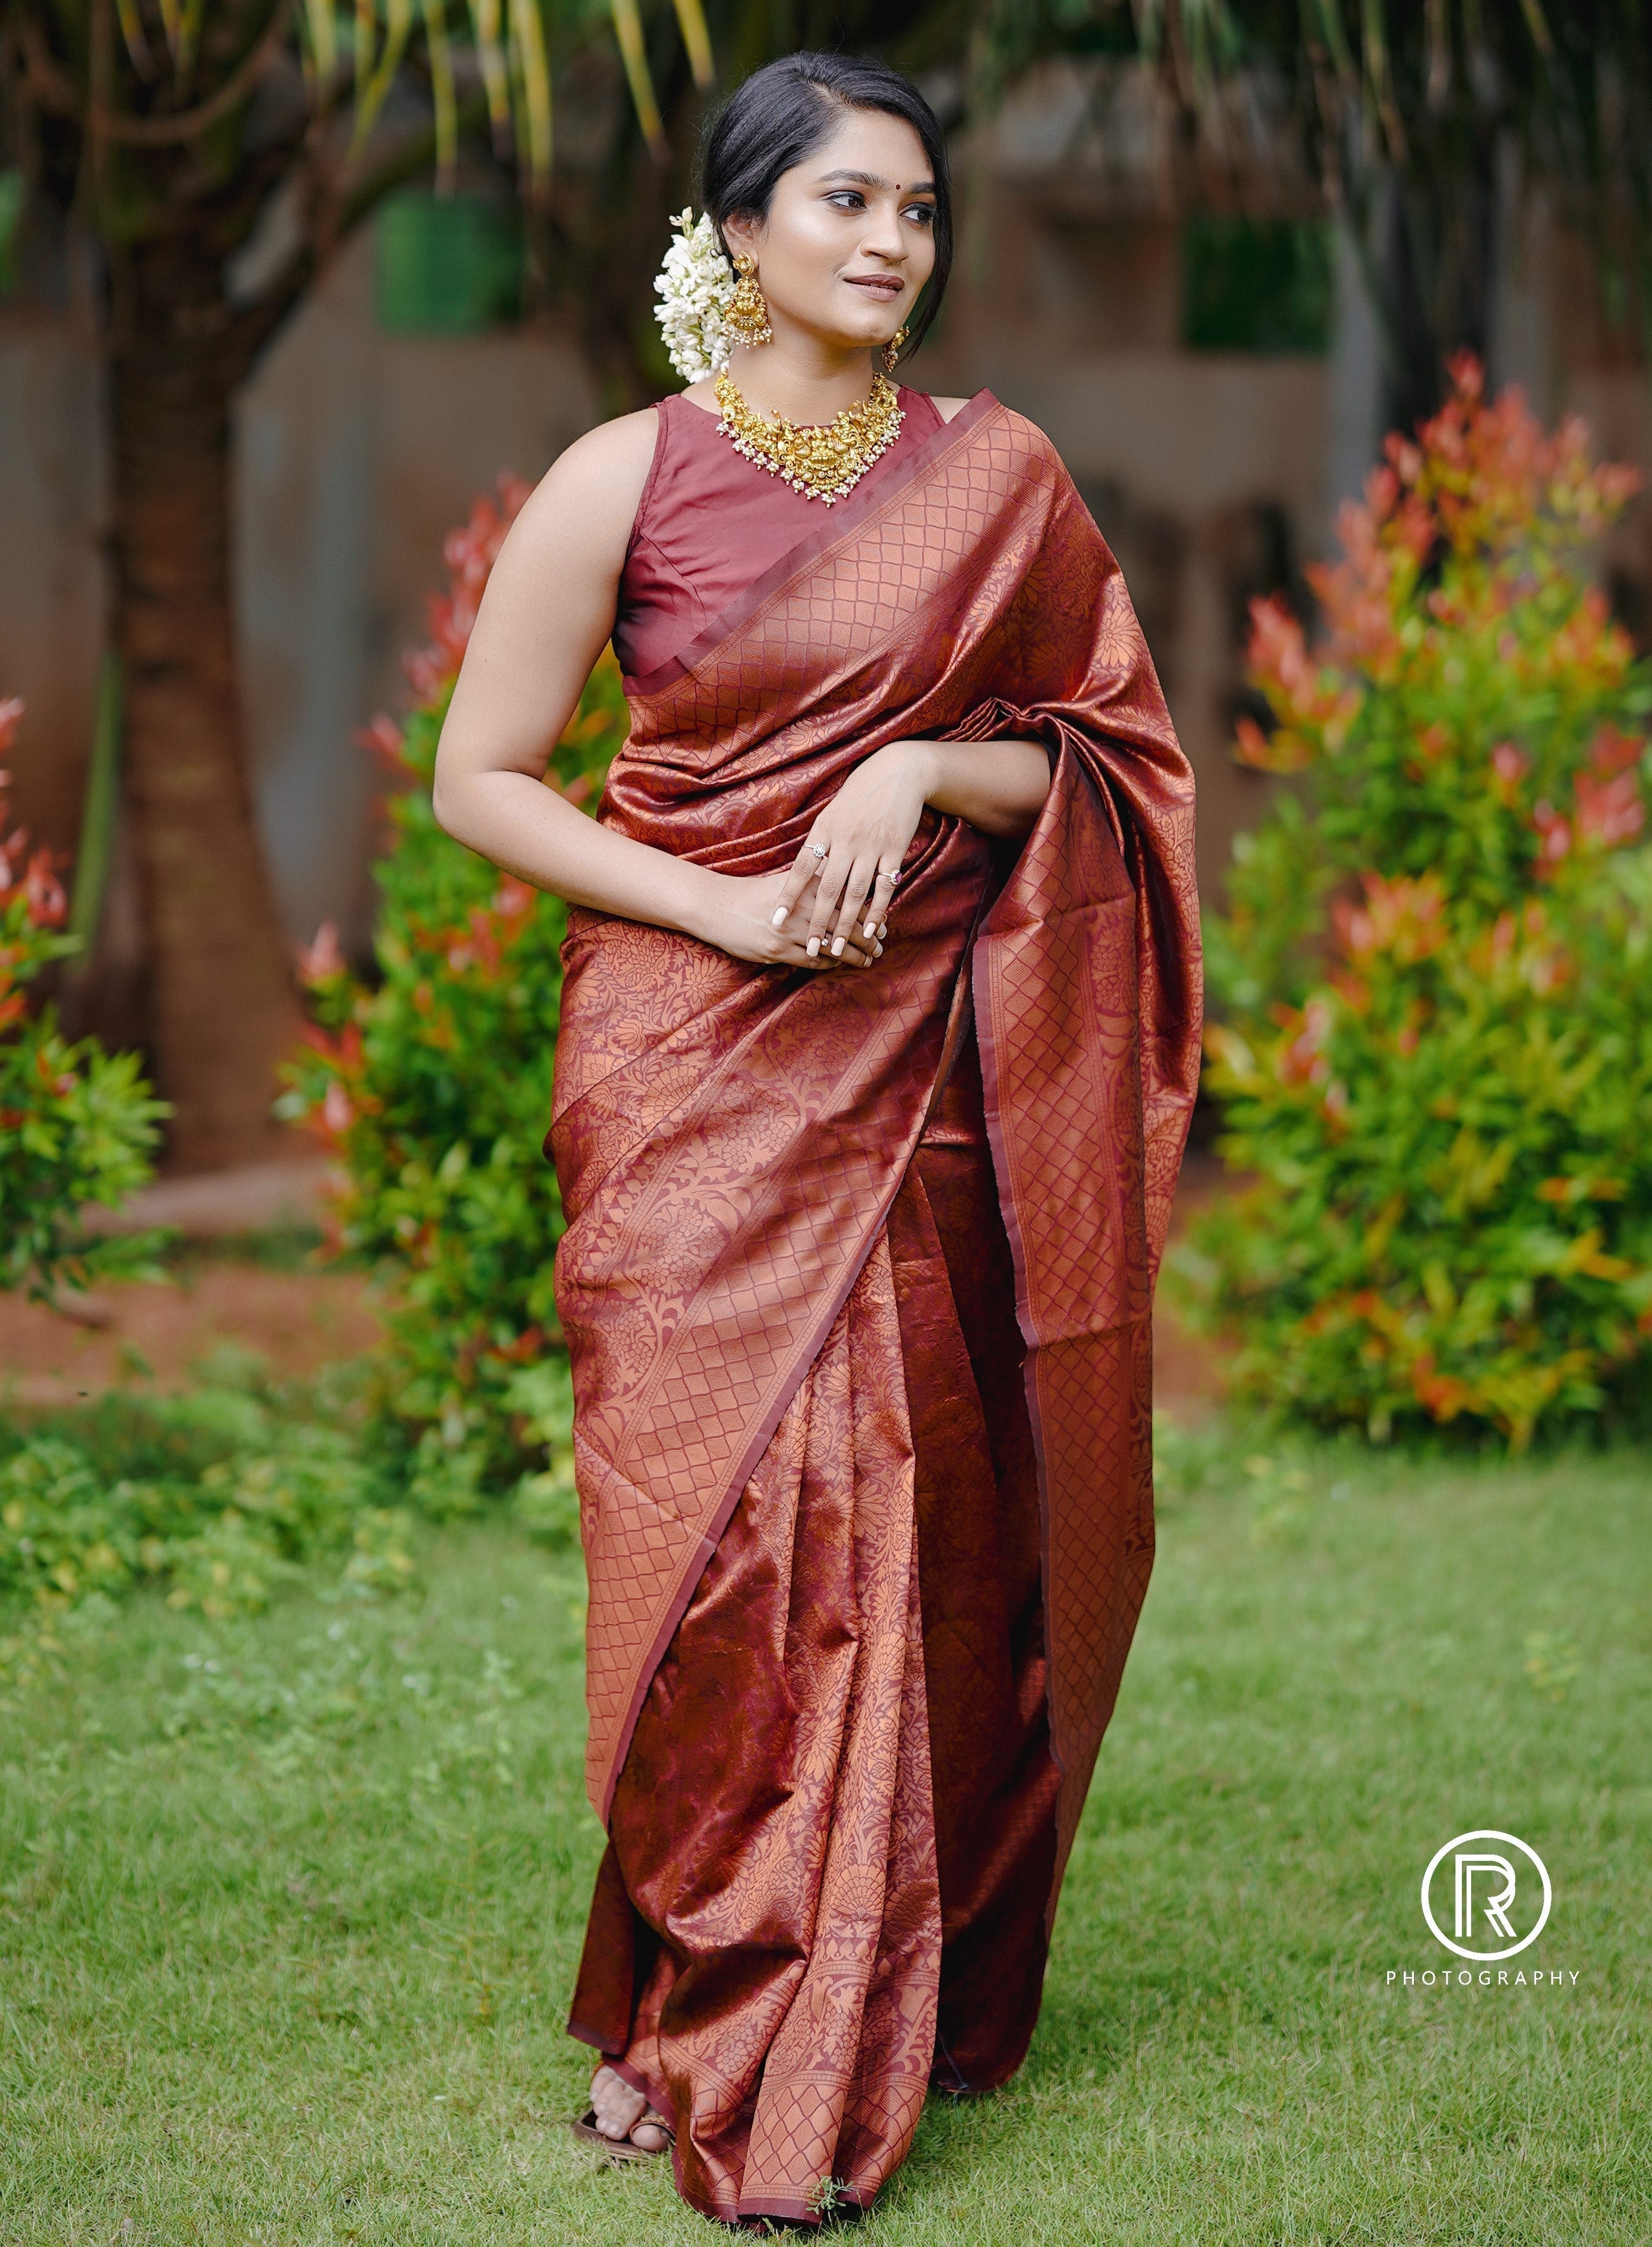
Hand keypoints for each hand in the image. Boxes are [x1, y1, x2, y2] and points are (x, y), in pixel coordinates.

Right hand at [689, 866, 883, 970]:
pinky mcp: (777, 950)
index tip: (883, 924)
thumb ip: (817, 880)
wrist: (718, 906)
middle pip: (847, 925)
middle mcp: (802, 906)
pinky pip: (812, 961)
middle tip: (881, 945)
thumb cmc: (756, 893)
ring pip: (833, 946)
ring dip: (854, 955)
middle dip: (868, 938)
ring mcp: (790, 930)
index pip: (850, 902)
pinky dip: (829, 963)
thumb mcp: (789, 880)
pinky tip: (839, 964)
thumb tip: (848, 881)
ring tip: (868, 959)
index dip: (870, 915)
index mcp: (808, 885)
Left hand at [769, 743, 935, 965]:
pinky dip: (877, 910)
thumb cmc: (859, 795)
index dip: (788, 896)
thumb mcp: (832, 814)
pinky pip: (884, 886)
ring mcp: (871, 846)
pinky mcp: (895, 850)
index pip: (801, 870)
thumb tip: (804, 876)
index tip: (776, 920)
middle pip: (827, 889)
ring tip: (837, 948)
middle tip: (809, 949)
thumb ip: (820, 844)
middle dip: (817, 922)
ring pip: (855, 893)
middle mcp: (845, 840)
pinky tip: (870, 929)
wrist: (898, 773)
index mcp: (824, 830)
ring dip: (845, 924)